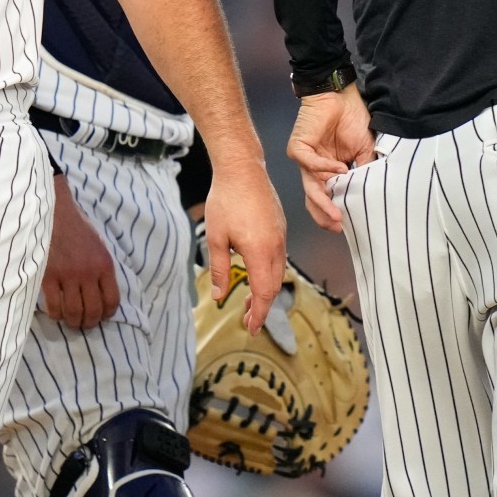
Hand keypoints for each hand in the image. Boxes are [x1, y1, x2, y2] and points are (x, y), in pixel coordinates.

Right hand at [41, 176, 118, 328]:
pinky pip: (54, 306)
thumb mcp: (99, 246)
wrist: (54, 212)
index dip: (107, 314)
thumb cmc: (77, 228)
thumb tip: (102, 294)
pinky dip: (56, 314)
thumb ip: (102, 269)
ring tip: (71, 321)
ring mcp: (68, 275)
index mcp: (105, 265)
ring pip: (74, 312)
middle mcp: (89, 272)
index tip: (102, 317)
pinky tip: (56, 312)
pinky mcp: (49, 276)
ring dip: (73, 322)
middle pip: (93, 311)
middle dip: (90, 322)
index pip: (112, 301)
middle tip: (84, 323)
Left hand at [203, 154, 286, 334]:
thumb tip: (220, 295)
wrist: (242, 169)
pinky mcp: (280, 228)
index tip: (251, 328)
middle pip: (274, 286)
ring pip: (278, 273)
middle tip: (247, 319)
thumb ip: (218, 269)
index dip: (258, 314)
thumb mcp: (215, 238)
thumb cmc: (226, 199)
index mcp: (260, 251)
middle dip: (262, 306)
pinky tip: (256, 273)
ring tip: (248, 300)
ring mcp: (281, 236)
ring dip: (266, 290)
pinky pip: (279, 258)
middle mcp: (275, 246)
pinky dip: (270, 273)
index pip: (263, 292)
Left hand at [284, 84, 372, 231]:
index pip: (329, 198)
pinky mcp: (298, 148)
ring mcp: (306, 160)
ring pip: (310, 187)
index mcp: (330, 172)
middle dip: (326, 214)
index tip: (347, 226)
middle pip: (316, 198)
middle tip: (338, 225)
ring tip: (336, 211)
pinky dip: (324, 168)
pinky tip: (339, 168)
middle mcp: (316, 169)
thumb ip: (364, 171)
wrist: (341, 95)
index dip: (336, 212)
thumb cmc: (354, 120)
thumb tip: (367, 194)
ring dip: (323, 200)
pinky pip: (309, 163)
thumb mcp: (366, 151)